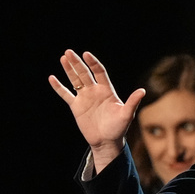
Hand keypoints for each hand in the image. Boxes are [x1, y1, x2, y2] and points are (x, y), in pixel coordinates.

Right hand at [48, 50, 145, 171]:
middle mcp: (95, 91)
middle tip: (69, 52)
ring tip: (63, 58)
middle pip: (85, 73)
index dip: (93, 63)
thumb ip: (133, 102)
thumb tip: (142, 91)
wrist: (107, 141)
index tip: (86, 54)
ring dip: (69, 70)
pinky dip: (59, 87)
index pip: (99, 72)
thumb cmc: (119, 128)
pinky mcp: (76, 106)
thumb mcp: (127, 114)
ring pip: (75, 80)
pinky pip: (66, 94)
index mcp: (107, 90)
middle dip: (77, 63)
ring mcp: (85, 98)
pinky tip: (52, 78)